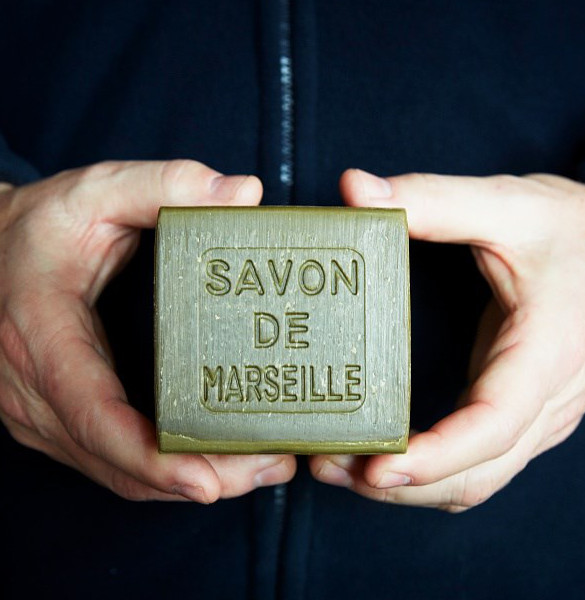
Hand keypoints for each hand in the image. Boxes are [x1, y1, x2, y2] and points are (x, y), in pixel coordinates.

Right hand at [0, 160, 295, 501]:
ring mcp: (45, 413)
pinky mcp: (61, 420)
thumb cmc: (42, 226)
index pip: (92, 412)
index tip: (205, 481)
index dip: (148, 456)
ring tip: (260, 469)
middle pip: (119, 460)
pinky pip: (113, 463)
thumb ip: (166, 185)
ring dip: (189, 483)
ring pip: (118, 474)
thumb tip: (244, 193)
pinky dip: (164, 474)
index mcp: (44, 334)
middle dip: (197, 477)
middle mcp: (37, 390)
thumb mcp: (96, 191)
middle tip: (269, 468)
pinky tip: (216, 464)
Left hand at [311, 169, 584, 510]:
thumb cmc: (572, 229)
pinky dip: (433, 472)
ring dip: (411, 487)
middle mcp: (549, 396)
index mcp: (548, 349)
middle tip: (329, 465)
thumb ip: (430, 199)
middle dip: (402, 485)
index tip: (375, 468)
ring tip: (343, 466)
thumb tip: (354, 190)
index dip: (435, 457)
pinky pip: (480, 462)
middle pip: (477, 474)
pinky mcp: (523, 409)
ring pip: (478, 479)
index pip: (493, 425)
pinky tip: (386, 454)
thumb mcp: (506, 205)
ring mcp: (539, 412)